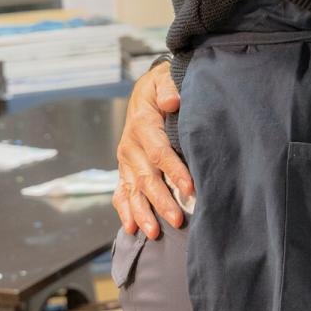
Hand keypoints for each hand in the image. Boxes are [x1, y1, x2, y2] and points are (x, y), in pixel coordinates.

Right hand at [112, 62, 193, 238]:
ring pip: (133, 190)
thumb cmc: (161, 86)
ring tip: (154, 232)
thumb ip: (168, 88)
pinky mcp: (124, 168)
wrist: (145, 90)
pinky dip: (125, 210)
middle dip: (161, 200)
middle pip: (146, 177)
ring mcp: (125, 160)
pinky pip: (121, 192)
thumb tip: (172, 102)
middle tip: (177, 220)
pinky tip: (132, 228)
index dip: (174, 170)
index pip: (160, 152)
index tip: (189, 187)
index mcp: (142, 125)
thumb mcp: (165, 78)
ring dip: (143, 212)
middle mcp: (130, 146)